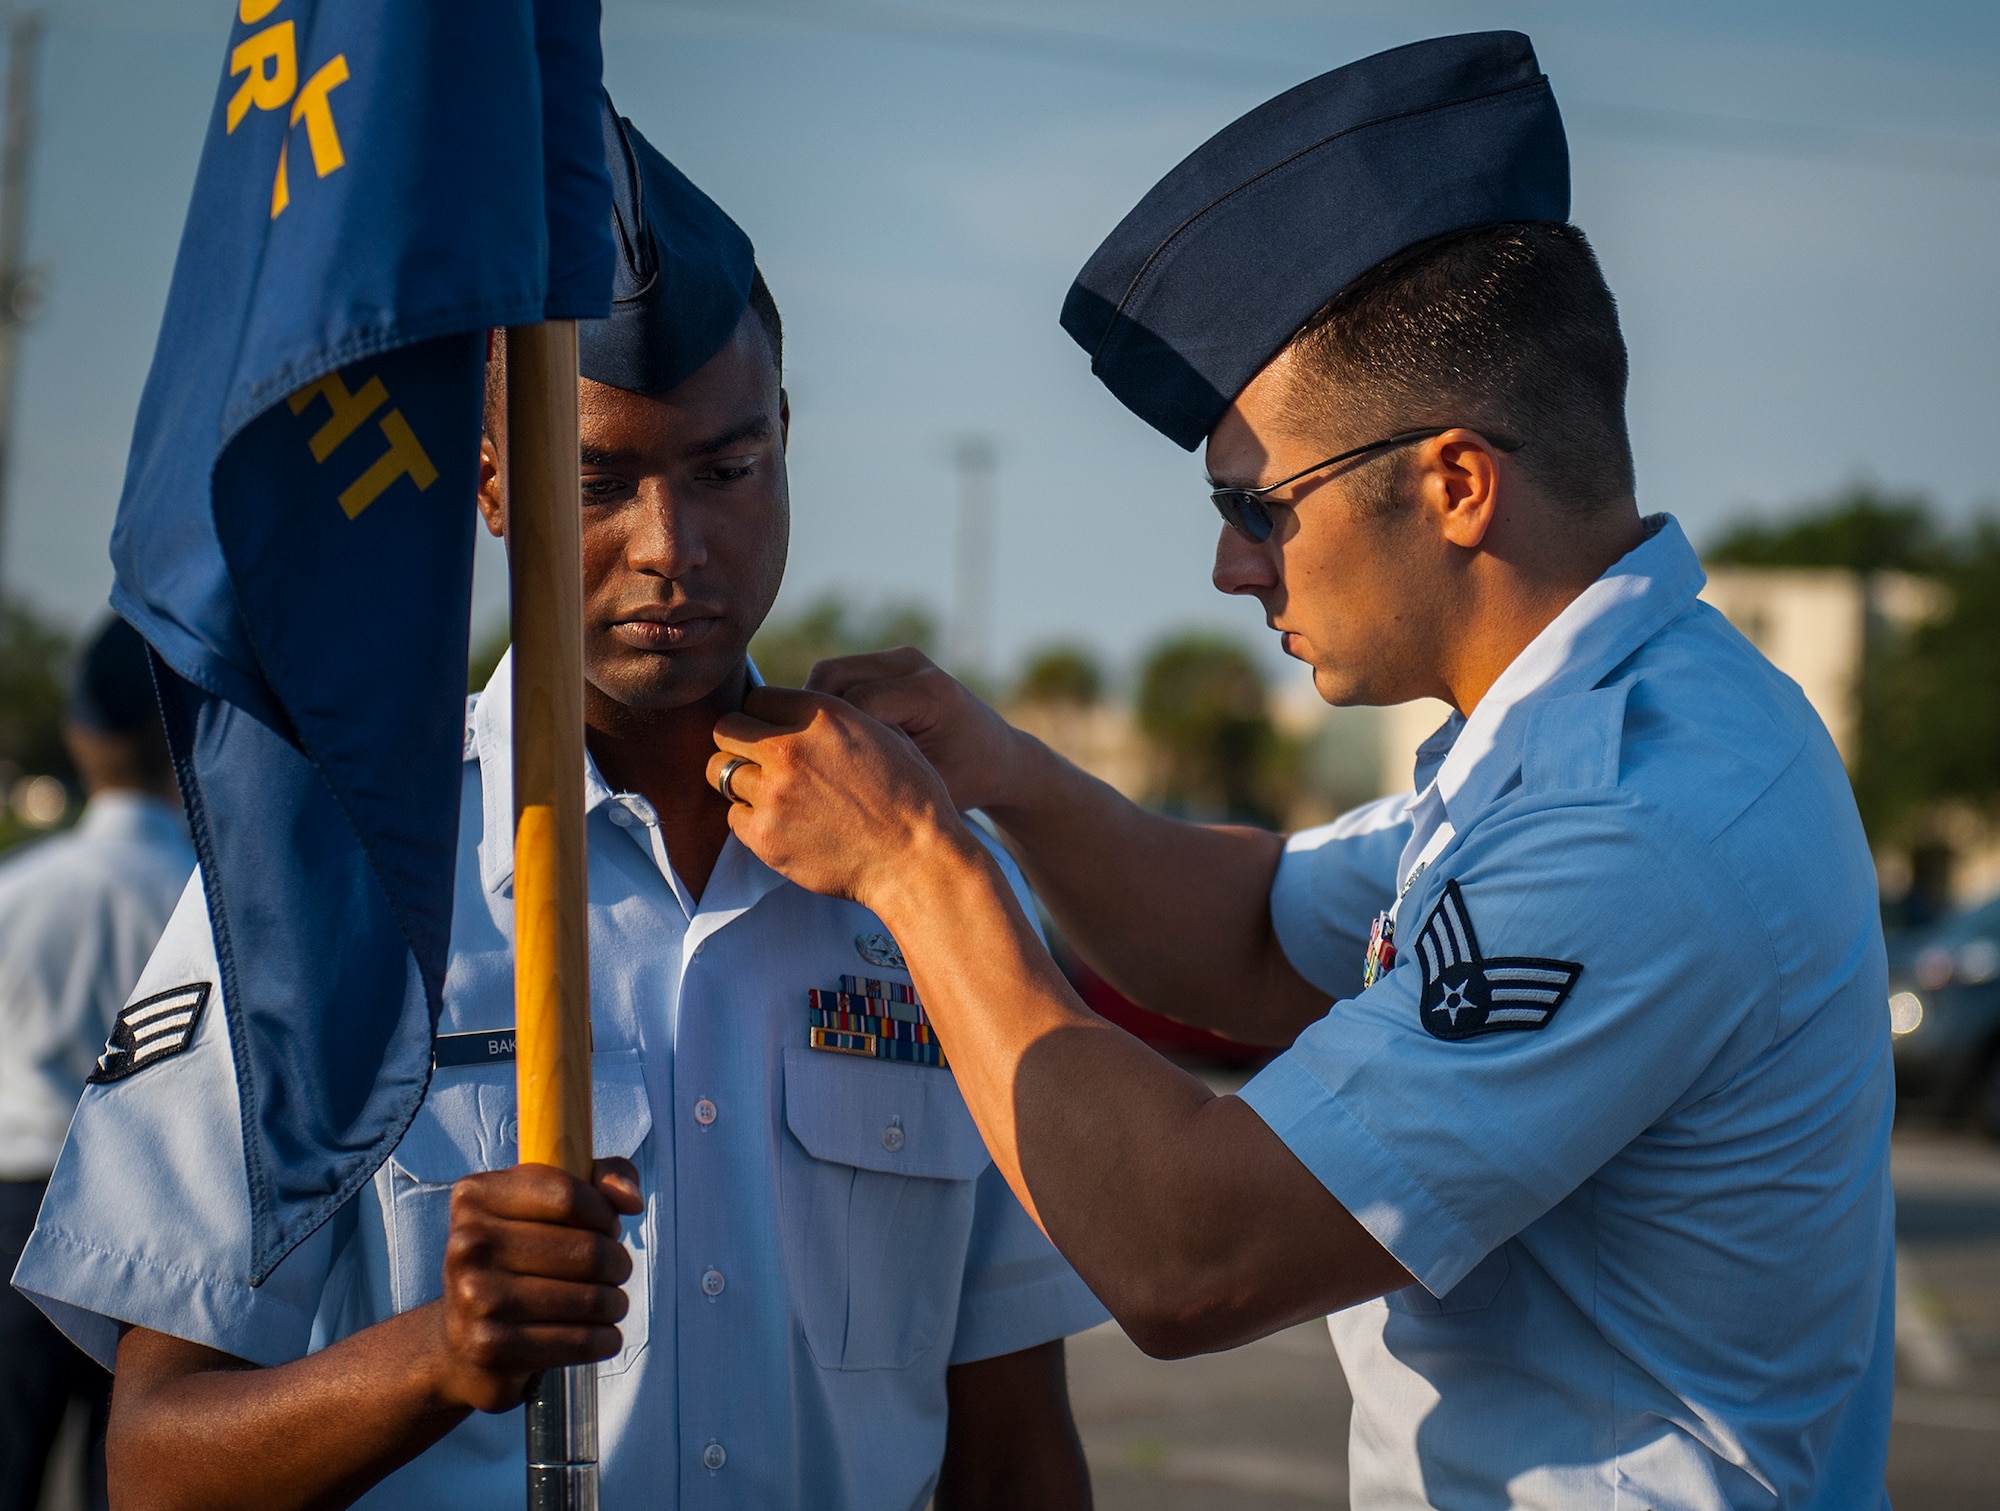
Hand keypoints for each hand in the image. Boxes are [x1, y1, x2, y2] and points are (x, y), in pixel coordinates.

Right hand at [433, 1158, 641, 1412]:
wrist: (461, 1339)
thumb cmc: (520, 1257)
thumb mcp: (548, 1203)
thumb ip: (598, 1177)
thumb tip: (630, 1199)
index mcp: (476, 1197)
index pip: (569, 1195)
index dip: (605, 1213)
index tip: (607, 1227)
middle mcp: (468, 1244)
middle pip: (587, 1249)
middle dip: (617, 1262)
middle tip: (615, 1271)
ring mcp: (475, 1298)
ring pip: (592, 1298)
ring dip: (615, 1303)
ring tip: (609, 1303)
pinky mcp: (490, 1347)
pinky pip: (581, 1341)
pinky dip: (606, 1339)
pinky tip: (601, 1336)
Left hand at [708, 686, 979, 910]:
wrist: (917, 860)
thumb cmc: (911, 798)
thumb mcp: (883, 734)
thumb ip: (834, 718)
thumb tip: (802, 713)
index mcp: (821, 716)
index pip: (758, 697)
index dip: (766, 715)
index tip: (777, 733)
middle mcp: (790, 749)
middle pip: (726, 729)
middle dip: (740, 742)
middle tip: (761, 762)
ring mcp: (773, 794)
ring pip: (721, 773)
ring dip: (742, 782)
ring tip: (773, 796)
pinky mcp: (764, 836)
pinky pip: (734, 817)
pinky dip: (750, 820)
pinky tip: (783, 826)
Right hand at [805, 649, 1029, 813]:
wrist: (999, 758)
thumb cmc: (967, 783)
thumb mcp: (926, 790)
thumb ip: (878, 776)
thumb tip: (813, 779)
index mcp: (931, 693)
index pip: (854, 705)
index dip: (826, 739)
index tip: (811, 775)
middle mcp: (914, 664)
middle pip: (832, 678)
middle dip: (811, 719)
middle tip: (799, 762)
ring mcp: (901, 657)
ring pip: (829, 673)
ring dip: (815, 710)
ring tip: (812, 752)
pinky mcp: (890, 662)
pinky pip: (840, 677)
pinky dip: (827, 705)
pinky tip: (827, 740)